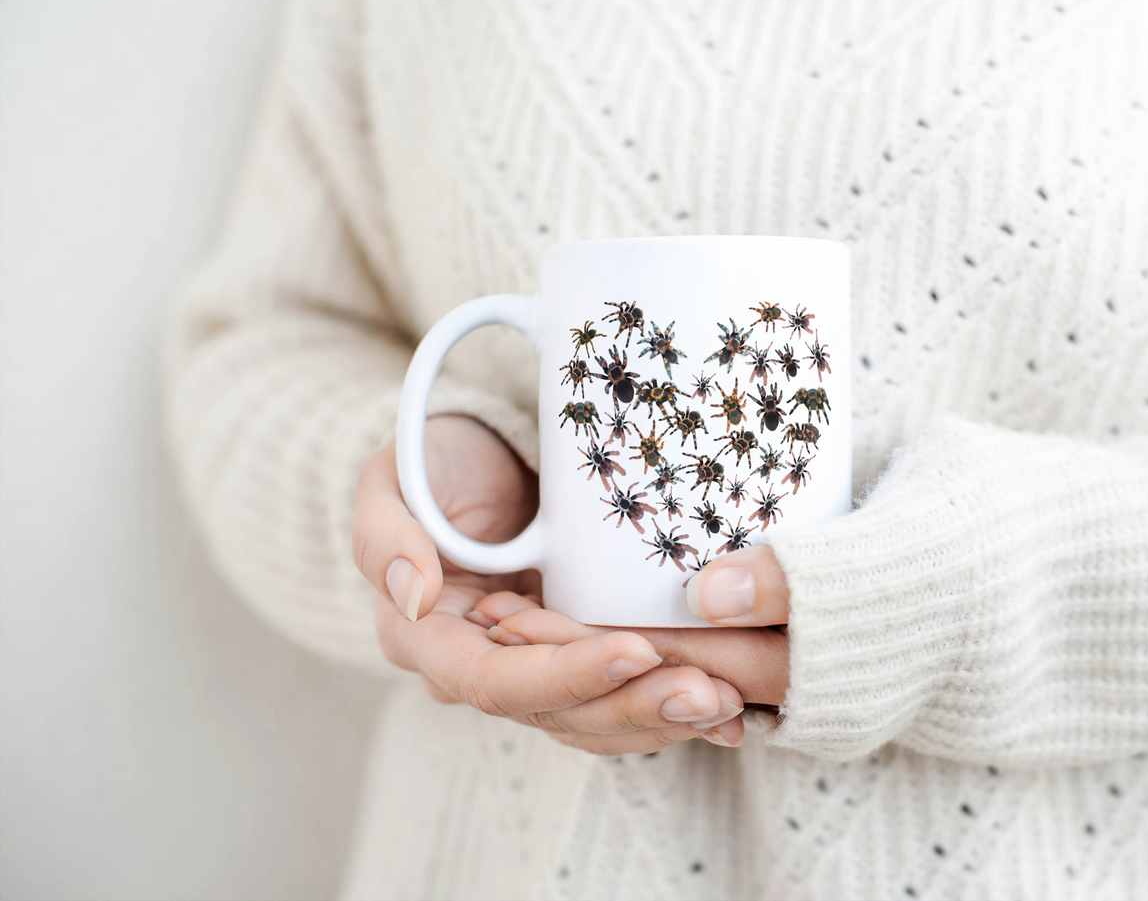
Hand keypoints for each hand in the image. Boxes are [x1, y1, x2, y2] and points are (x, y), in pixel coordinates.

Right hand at [351, 415, 744, 751]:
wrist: (479, 459)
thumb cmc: (433, 463)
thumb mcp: (391, 479)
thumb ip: (384, 534)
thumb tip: (410, 594)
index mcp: (428, 639)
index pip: (494, 681)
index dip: (564, 675)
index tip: (634, 651)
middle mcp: (482, 669)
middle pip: (557, 714)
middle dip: (634, 707)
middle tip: (708, 693)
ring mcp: (534, 669)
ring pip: (596, 719)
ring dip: (663, 718)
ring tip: (729, 705)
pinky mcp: (578, 658)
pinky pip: (622, 699)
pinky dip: (671, 708)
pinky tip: (731, 709)